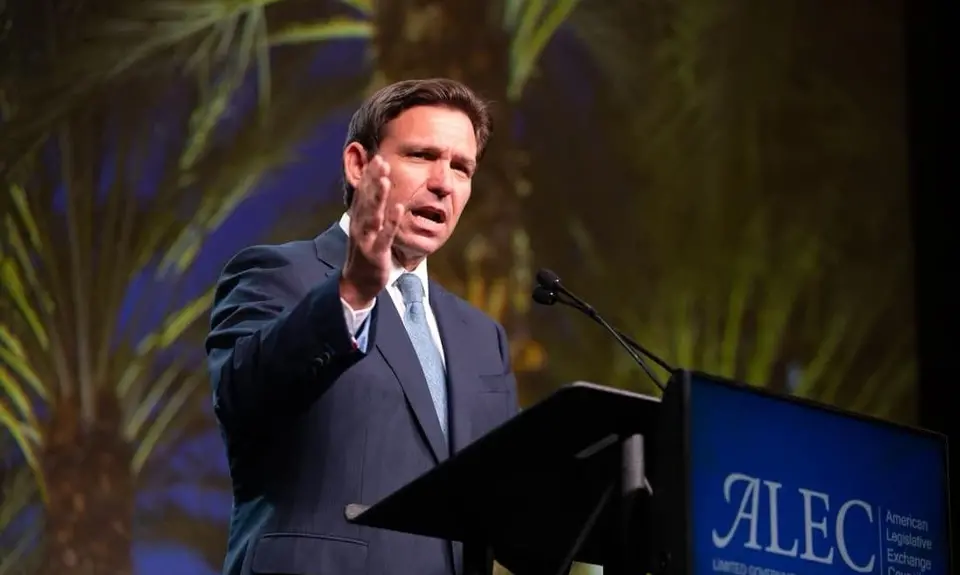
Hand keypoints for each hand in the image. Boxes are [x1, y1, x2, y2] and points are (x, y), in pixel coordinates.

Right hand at [340, 155, 403, 308]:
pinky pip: (385, 235)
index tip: (376, 157)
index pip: (363, 193)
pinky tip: (398, 208)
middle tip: (380, 160)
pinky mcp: (376, 253)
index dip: (369, 175)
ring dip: (378, 196)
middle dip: (373, 179)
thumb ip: (369, 210)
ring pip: (373, 214)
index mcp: (358, 220)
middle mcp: (360, 226)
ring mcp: (367, 239)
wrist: (357, 284)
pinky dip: (391, 222)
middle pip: (366, 199)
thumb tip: (374, 190)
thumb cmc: (364, 254)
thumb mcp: (365, 229)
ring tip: (385, 179)